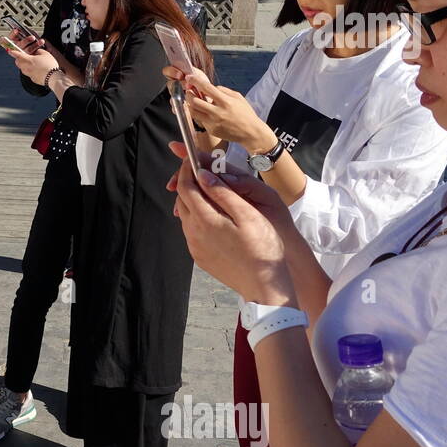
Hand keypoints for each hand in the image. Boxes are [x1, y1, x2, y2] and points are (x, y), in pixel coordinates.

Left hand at [8, 46, 58, 85]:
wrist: (53, 78)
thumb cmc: (49, 65)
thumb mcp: (45, 54)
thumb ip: (38, 51)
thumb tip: (35, 52)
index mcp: (28, 60)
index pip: (17, 55)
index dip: (13, 52)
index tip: (9, 50)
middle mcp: (26, 68)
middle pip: (18, 62)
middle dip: (19, 58)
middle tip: (24, 55)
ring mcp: (28, 74)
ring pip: (22, 68)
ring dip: (24, 64)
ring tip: (32, 61)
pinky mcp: (32, 78)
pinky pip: (28, 73)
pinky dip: (30, 69)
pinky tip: (37, 68)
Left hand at [166, 142, 295, 303]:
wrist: (264, 287)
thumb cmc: (263, 249)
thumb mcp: (248, 215)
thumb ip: (224, 193)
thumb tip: (203, 175)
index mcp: (205, 220)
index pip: (186, 187)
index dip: (187, 170)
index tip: (192, 159)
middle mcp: (193, 233)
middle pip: (182, 200)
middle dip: (188, 182)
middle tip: (201, 171)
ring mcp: (194, 247)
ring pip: (186, 215)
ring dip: (193, 200)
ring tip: (209, 191)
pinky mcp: (199, 257)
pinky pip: (192, 231)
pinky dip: (197, 217)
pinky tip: (214, 216)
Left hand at [171, 66, 275, 152]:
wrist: (250, 132)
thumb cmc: (245, 113)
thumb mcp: (238, 97)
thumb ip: (224, 90)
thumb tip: (212, 87)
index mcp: (225, 101)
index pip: (207, 88)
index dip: (196, 81)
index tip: (189, 77)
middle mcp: (218, 112)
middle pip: (195, 101)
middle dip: (188, 94)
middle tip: (188, 90)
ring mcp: (213, 122)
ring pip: (194, 112)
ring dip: (190, 104)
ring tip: (191, 100)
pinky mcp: (212, 130)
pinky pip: (201, 120)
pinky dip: (200, 114)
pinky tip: (203, 111)